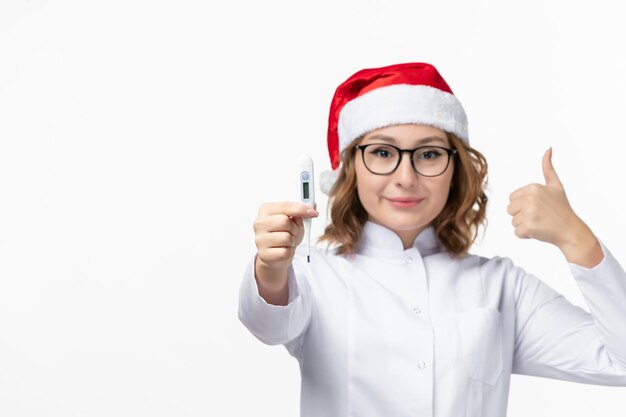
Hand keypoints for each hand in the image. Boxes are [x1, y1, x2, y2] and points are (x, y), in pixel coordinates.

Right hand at [253, 202, 318, 271]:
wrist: (275, 254)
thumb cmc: (284, 233)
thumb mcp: (293, 220)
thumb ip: (300, 212)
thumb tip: (310, 211)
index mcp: (266, 210)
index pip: (285, 206)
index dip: (302, 209)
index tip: (313, 213)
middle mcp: (259, 223)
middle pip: (284, 221)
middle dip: (295, 228)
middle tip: (294, 231)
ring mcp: (260, 239)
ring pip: (286, 238)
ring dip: (292, 241)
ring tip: (287, 241)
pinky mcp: (264, 254)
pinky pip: (285, 252)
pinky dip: (290, 252)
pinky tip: (284, 250)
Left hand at [507, 148, 602, 266]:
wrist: (571, 230)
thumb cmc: (562, 208)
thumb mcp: (555, 186)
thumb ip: (548, 168)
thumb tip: (548, 149)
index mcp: (533, 188)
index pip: (512, 199)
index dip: (524, 205)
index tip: (539, 206)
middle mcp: (530, 199)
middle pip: (510, 209)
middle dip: (522, 215)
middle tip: (539, 216)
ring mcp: (529, 213)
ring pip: (513, 221)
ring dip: (524, 225)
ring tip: (540, 223)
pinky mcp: (528, 227)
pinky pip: (517, 232)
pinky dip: (526, 235)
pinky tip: (539, 231)